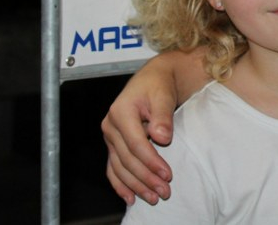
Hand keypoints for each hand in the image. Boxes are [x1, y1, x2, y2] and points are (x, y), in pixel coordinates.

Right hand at [101, 60, 178, 204]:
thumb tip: (161, 137)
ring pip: (119, 167)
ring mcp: (110, 136)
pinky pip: (113, 168)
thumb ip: (162, 116)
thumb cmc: (158, 85)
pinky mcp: (114, 144)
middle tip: (164, 192)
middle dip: (146, 178)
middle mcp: (110, 126)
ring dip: (136, 185)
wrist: (153, 79)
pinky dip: (121, 184)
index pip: (136, 144)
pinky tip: (131, 197)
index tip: (167, 174)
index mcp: (120, 112)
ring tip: (153, 198)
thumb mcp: (163, 95)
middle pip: (127, 159)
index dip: (151, 162)